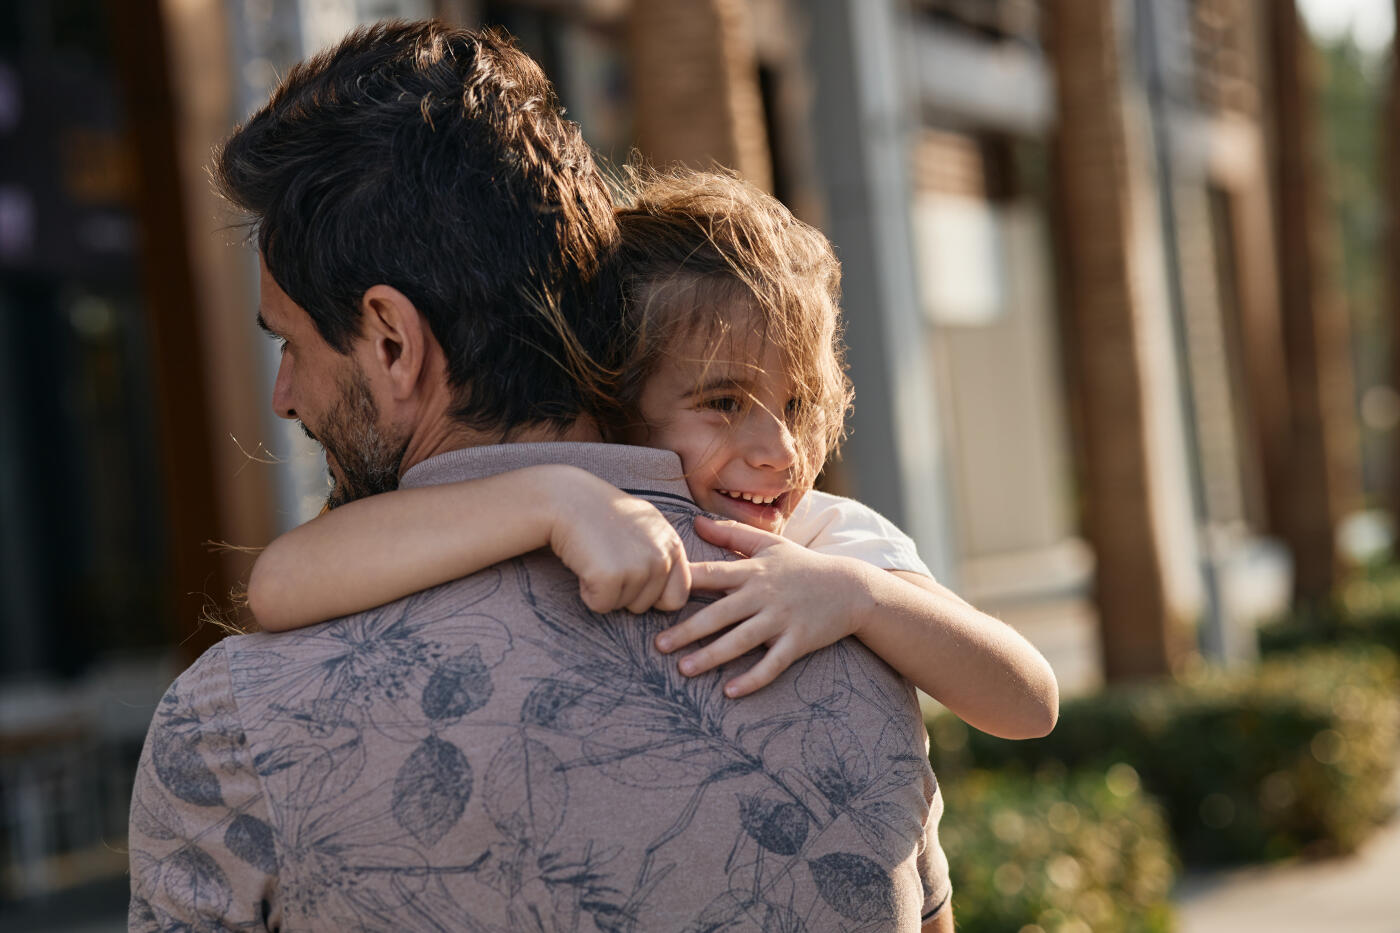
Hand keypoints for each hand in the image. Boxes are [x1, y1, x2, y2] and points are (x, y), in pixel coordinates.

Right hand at [547, 475, 690, 613]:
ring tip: (596, 555)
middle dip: (623, 592)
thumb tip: (673, 599)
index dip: (651, 596)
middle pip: (646, 606)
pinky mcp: (612, 577)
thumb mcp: (644, 527)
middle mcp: (662, 555)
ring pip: (623, 606)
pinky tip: (585, 563)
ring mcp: (639, 566)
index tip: (630, 575)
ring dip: (605, 589)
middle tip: (607, 557)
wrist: (566, 498)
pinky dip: (588, 592)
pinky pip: (601, 606)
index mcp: (672, 544)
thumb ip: (662, 556)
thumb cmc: (601, 514)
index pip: (677, 597)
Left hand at [654, 516, 873, 696]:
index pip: (711, 575)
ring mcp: (781, 619)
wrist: (851, 587)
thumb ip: (730, 535)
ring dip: (712, 656)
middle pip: (719, 613)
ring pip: (741, 640)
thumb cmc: (803, 565)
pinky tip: (730, 692)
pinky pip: (772, 663)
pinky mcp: (798, 640)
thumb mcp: (769, 544)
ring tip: (685, 670)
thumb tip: (695, 522)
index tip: (655, 592)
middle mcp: (763, 594)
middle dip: (688, 630)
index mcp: (752, 571)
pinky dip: (752, 679)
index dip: (683, 583)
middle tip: (659, 646)